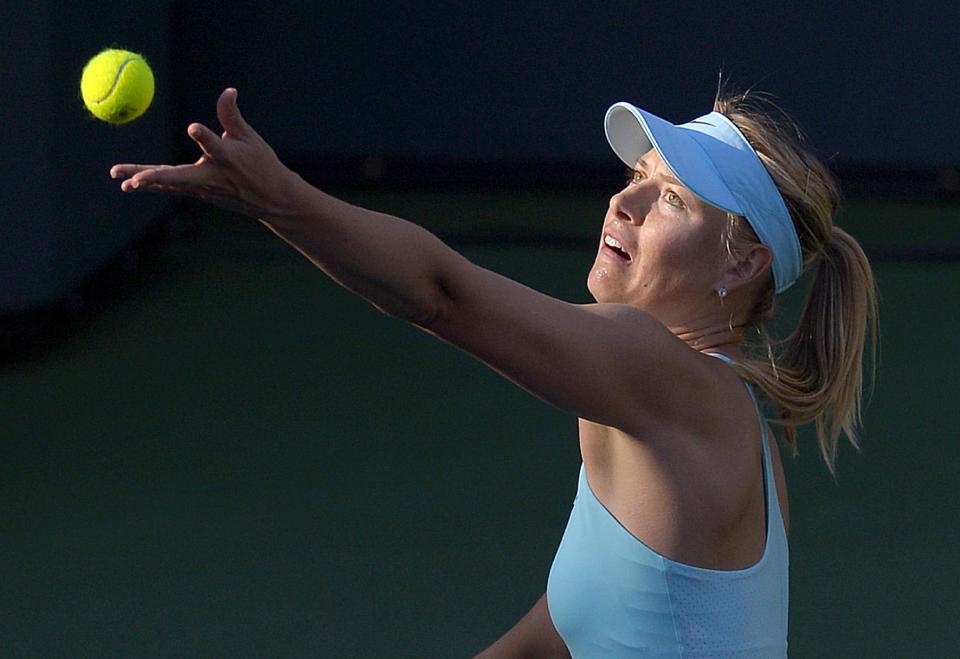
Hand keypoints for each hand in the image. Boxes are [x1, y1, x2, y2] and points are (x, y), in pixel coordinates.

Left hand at [111, 88, 303, 218]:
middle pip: (180, 177)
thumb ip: (232, 115)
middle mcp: (213, 176)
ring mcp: (204, 189)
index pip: (214, 145)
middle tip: (135, 180)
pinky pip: (173, 187)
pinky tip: (131, 183)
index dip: (204, 136)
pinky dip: (154, 184)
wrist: (272, 200)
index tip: (193, 127)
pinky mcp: (200, 194)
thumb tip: (228, 89)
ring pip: (170, 184)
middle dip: (156, 178)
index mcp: (229, 158)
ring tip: (121, 180)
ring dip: (145, 181)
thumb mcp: (251, 138)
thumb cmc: (262, 164)